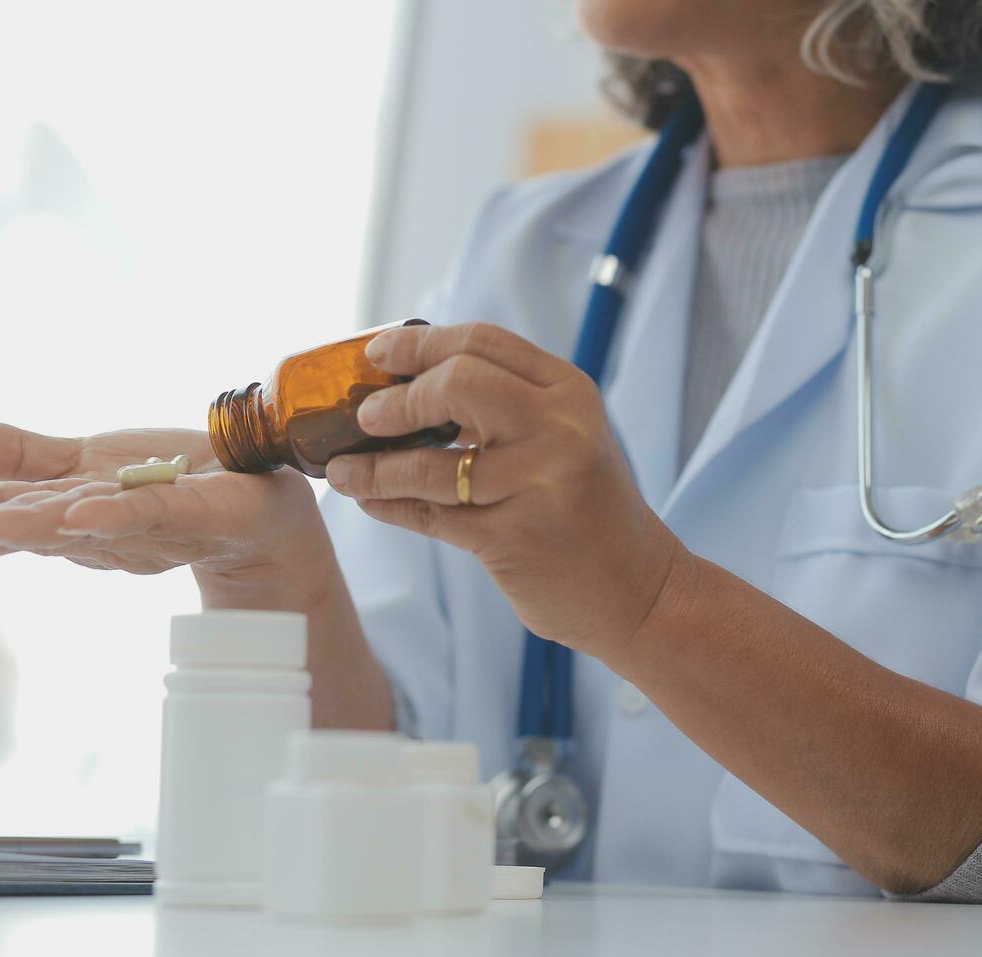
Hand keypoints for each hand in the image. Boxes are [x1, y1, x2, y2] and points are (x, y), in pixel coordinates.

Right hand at [0, 422, 329, 601]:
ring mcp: (157, 524)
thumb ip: (21, 457)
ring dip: (43, 526)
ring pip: (94, 526)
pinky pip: (159, 512)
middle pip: (46, 529)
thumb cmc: (170, 482)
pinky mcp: (204, 513)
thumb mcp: (87, 463)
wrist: (261, 503)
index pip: (15, 516)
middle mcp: (112, 528)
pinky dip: (120, 515)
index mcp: (77, 512)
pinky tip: (85, 515)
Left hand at [322, 321, 684, 657]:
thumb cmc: (587, 508)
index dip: (419, 343)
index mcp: (570, 392)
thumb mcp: (565, 437)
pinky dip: (390, 505)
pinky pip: (430, 515)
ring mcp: (538, 485)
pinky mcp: (513, 539)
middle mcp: (559, 430)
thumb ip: (505, 405)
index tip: (377, 353)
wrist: (637, 588)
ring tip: (343, 470)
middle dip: (397, 398)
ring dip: (374, 467)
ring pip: (430, 464)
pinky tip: (369, 500)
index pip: (482, 343)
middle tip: (365, 415)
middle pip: (457, 383)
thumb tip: (406, 383)